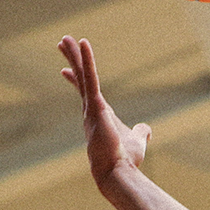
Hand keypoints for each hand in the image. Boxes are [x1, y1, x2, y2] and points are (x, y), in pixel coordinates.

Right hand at [59, 36, 150, 182]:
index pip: (86, 92)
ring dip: (75, 55)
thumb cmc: (124, 160)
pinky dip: (88, 61)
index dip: (77, 80)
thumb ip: (140, 132)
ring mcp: (91, 107)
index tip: (65, 70)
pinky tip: (84, 44)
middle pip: (81, 78)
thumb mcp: (136, 141)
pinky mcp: (96, 106)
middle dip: (72, 60)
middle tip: (62, 42)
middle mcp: (91, 109)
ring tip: (65, 38)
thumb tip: (146, 129)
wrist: (116, 171)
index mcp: (99, 115)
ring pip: (82, 75)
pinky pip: (91, 78)